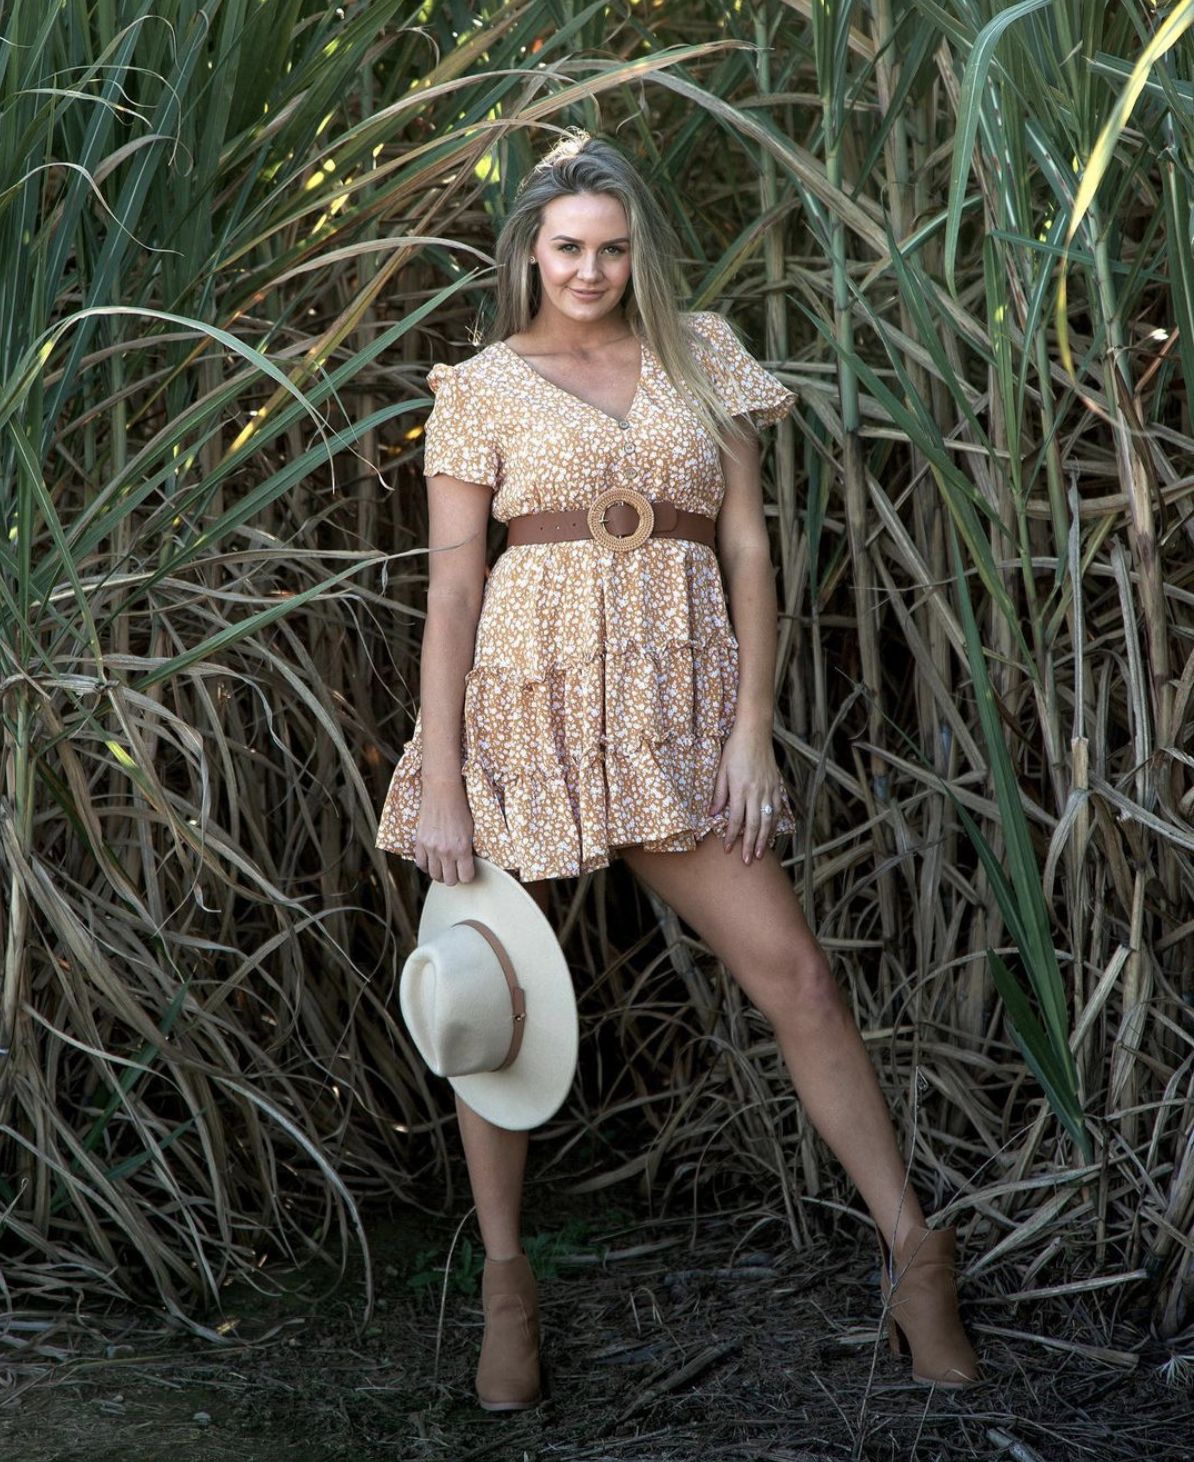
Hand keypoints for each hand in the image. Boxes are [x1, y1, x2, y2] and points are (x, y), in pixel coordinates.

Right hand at [414, 775, 476, 883]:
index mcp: (462, 849)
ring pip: (434, 875)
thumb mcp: (471, 830)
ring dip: (440, 873)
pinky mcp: (420, 843)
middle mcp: (446, 851)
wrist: (442, 792)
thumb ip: (468, 849)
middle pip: (449, 880)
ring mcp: (431, 848)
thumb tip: (467, 864)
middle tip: (455, 870)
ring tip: (443, 867)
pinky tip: (432, 860)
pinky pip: (421, 864)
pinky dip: (426, 865)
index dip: (467, 876)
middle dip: (454, 877)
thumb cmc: (460, 808)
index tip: (467, 871)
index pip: (466, 877)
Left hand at [708, 723, 785, 863]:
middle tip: (748, 861)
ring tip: (762, 854)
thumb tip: (713, 814)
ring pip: (768, 820)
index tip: (727, 850)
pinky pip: (777, 808)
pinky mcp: (777, 785)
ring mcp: (769, 789)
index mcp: (740, 788)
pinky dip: (775, 823)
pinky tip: (773, 833)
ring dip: (765, 839)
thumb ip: (719, 793)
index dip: (731, 836)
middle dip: (750, 845)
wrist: (755, 732)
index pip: (736, 819)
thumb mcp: (721, 769)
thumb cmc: (735, 749)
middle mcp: (756, 791)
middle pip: (754, 824)